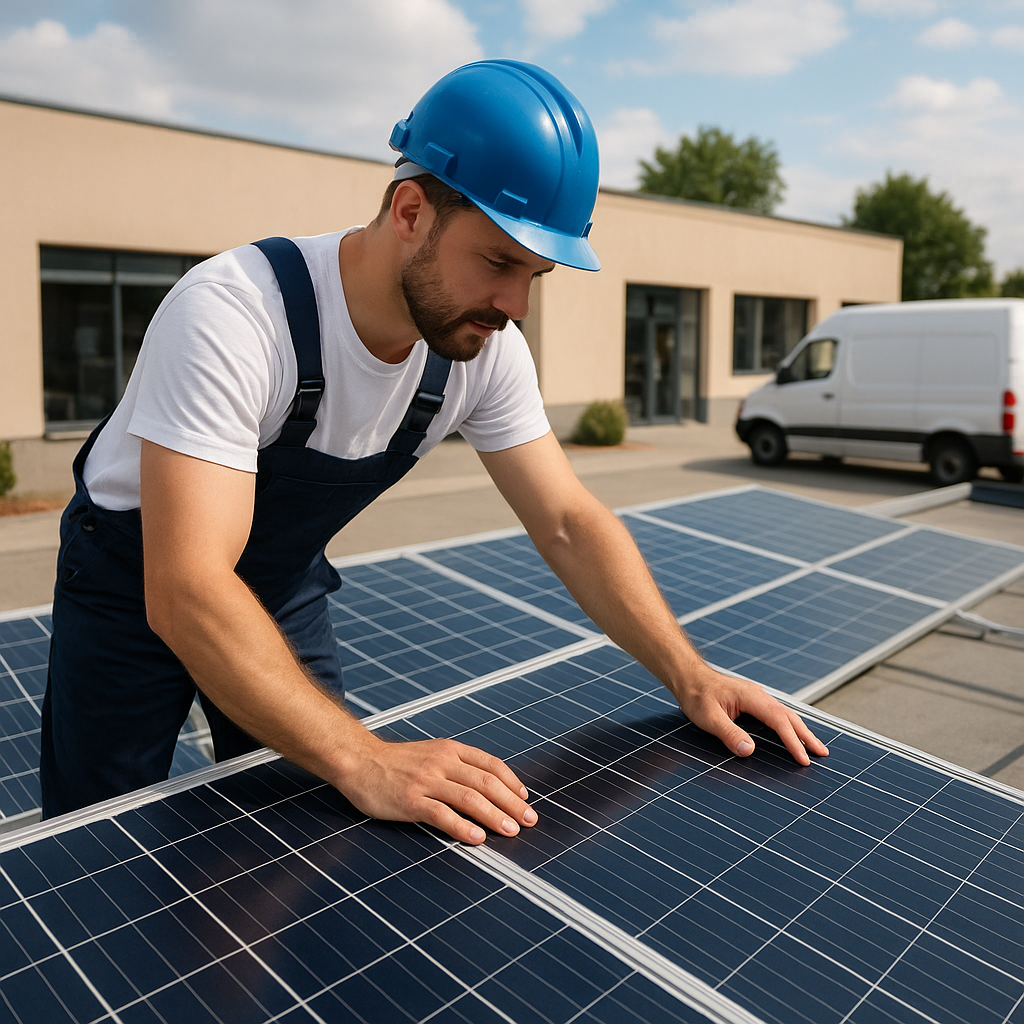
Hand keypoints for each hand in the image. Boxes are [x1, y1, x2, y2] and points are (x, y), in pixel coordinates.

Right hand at [339, 734, 537, 843]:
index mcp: (450, 750)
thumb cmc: (398, 761)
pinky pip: (442, 814)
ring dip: (494, 816)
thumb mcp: (432, 753)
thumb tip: (490, 786)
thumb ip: (458, 766)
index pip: (491, 764)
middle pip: (486, 783)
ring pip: (469, 798)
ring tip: (511, 831)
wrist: (359, 761)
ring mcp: (426, 781)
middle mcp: (442, 763)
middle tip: (529, 821)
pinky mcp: (411, 801)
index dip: (512, 783)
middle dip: (512, 804)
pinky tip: (477, 838)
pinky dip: (463, 827)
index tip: (525, 800)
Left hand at [675, 666, 828, 765]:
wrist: (688, 677)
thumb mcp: (708, 717)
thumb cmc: (696, 694)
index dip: (793, 741)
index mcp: (752, 697)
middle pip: (789, 716)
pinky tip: (791, 734)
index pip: (779, 721)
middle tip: (823, 754)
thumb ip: (728, 733)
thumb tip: (749, 750)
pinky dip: (789, 726)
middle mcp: (758, 696)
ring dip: (801, 731)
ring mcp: (757, 698)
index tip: (804, 759)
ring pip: (785, 715)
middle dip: (807, 736)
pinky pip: (776, 715)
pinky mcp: (752, 702)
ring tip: (815, 747)